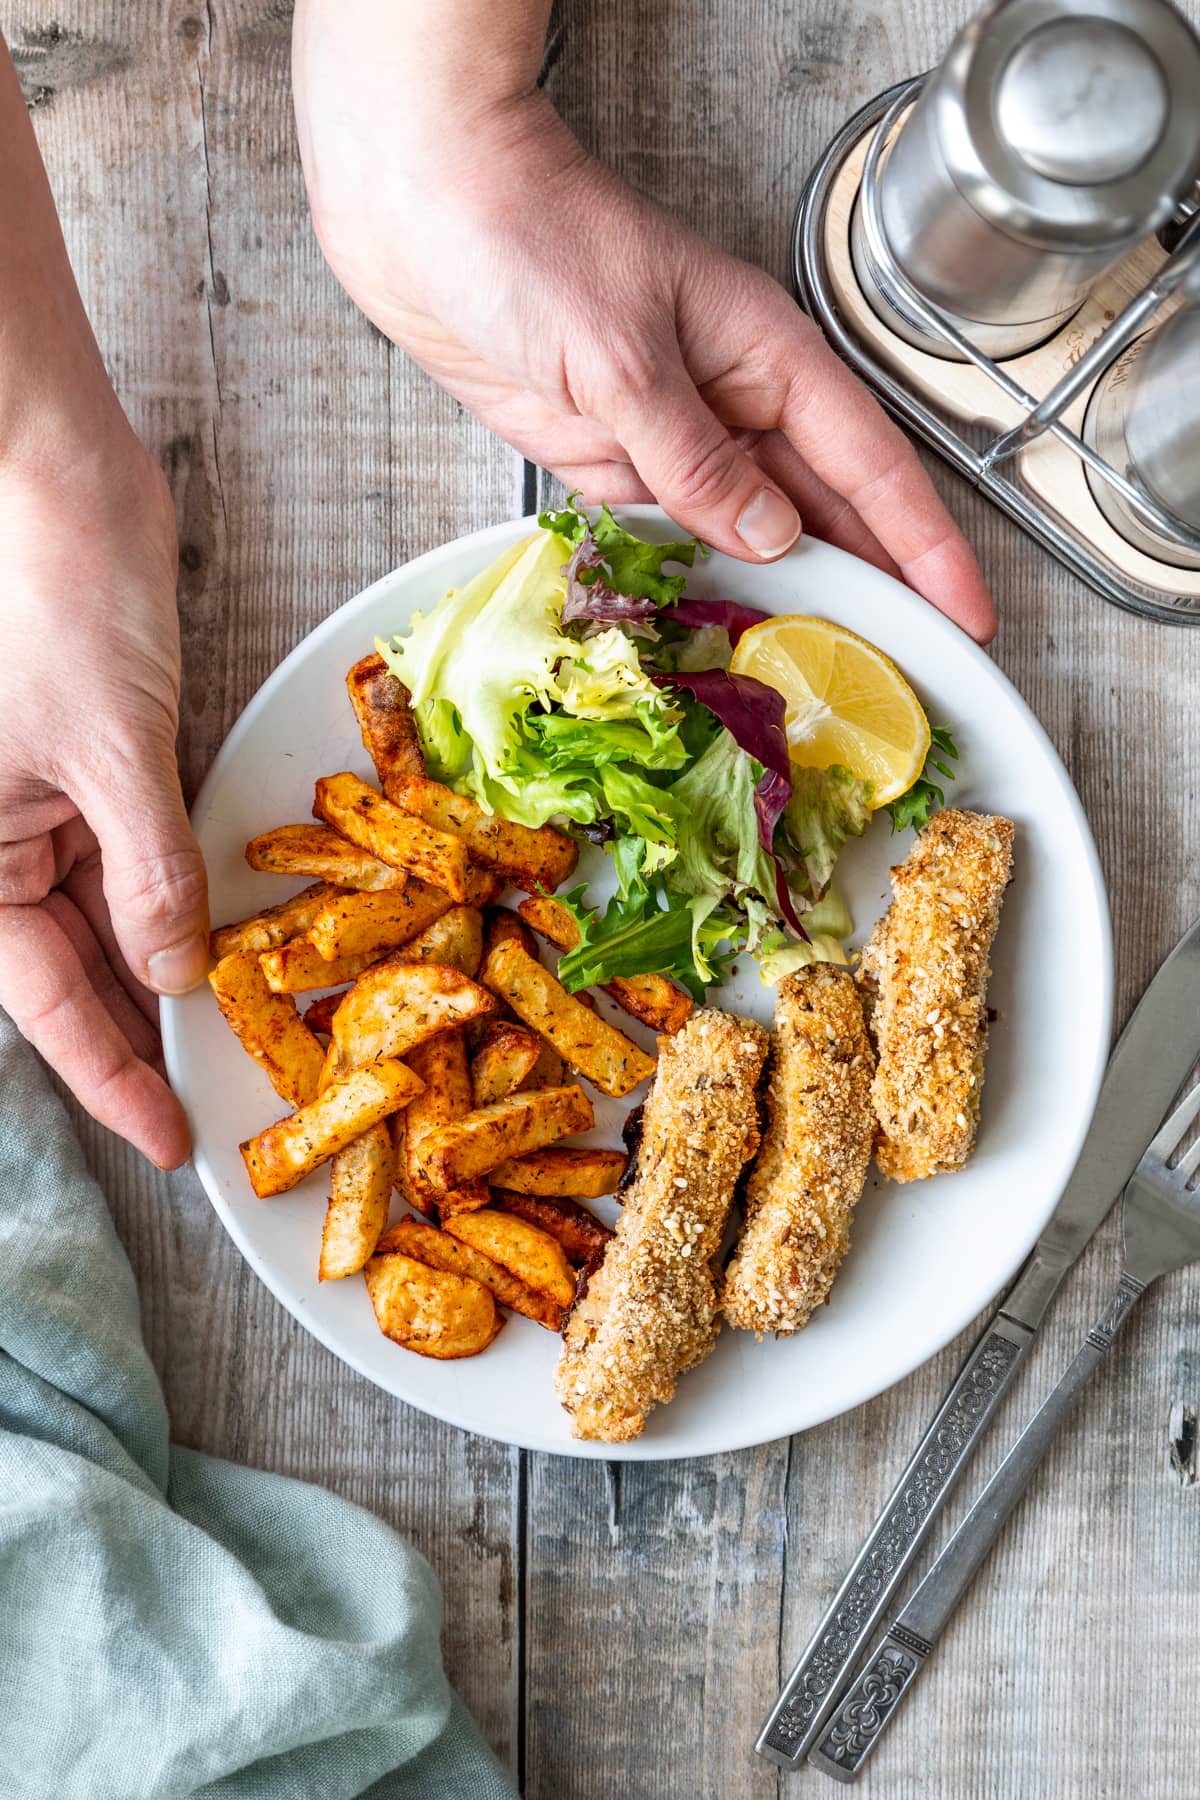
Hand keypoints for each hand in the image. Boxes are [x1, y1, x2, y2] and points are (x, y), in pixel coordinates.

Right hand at [0, 437, 207, 1167]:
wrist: (57, 471)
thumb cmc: (51, 590)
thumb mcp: (106, 749)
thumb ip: (145, 874)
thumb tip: (174, 975)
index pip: (41, 1000)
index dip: (108, 1076)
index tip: (167, 1137)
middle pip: (70, 969)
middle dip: (139, 1033)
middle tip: (212, 1099)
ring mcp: (41, 800)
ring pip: (105, 918)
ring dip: (164, 971)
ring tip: (230, 1037)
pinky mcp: (91, 759)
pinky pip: (132, 854)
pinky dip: (174, 898)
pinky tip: (219, 943)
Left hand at [294, 59, 994, 640]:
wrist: (422, 208)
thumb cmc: (531, 237)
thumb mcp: (624, 357)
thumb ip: (694, 458)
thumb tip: (770, 536)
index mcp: (765, 358)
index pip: (872, 468)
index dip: (924, 547)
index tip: (966, 615)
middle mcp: (729, 403)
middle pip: (821, 514)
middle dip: (865, 592)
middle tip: (898, 676)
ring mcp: (669, 435)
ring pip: (746, 535)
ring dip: (775, 601)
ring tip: (809, 680)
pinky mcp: (606, 459)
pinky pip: (666, 538)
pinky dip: (688, 585)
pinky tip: (706, 633)